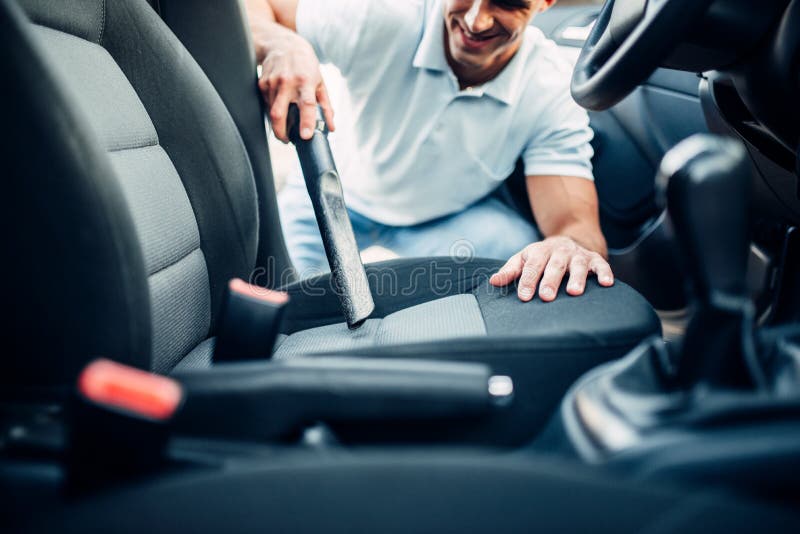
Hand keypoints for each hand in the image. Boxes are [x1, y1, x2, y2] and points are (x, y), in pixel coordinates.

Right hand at [257, 29, 334, 141]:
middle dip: (281, 132)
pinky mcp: (262, 83)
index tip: (306, 136)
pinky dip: (272, 111)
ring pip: (271, 112)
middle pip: (279, 114)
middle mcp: (287, 82)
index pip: (306, 104)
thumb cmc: (306, 65)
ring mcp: (272, 82)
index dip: (306, 122)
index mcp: (306, 81)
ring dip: (277, 123)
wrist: (284, 44)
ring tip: (285, 125)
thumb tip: (331, 128)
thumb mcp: (320, 82)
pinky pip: (266, 105)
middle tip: (286, 141)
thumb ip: (326, 106)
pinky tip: (280, 107)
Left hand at [489, 236, 613, 301]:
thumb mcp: (524, 260)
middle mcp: (559, 252)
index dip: (527, 281)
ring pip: (578, 265)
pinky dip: (605, 273)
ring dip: (576, 278)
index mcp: (539, 252)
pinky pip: (601, 265)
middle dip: (550, 281)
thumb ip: (510, 271)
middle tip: (546, 296)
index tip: (524, 296)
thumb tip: (493, 281)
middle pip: (554, 266)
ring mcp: (578, 255)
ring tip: (574, 292)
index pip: (532, 267)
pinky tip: (606, 283)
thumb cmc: (541, 257)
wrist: (568, 241)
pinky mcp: (594, 259)